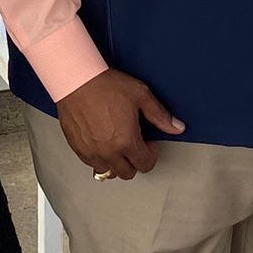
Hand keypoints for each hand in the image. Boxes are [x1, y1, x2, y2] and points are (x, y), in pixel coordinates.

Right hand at [55, 69, 184, 179]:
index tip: (147, 142)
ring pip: (108, 172)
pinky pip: (91, 163)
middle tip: (133, 143)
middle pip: (127, 173)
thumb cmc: (105, 86)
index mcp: (126, 141)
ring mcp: (91, 152)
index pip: (145, 164)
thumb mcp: (140, 95)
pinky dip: (99, 158)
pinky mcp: (77, 148)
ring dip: (115, 163)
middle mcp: (108, 152)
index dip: (150, 154)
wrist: (76, 80)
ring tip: (116, 144)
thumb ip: (160, 115)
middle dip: (134, 161)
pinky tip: (101, 142)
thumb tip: (176, 127)